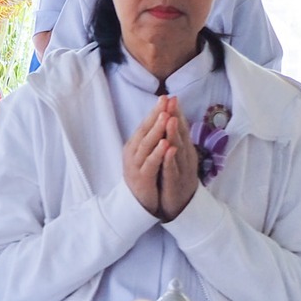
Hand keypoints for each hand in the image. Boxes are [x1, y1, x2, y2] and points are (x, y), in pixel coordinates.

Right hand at [121, 97, 171, 217]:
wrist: (137, 203)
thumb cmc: (145, 176)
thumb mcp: (147, 155)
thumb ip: (152, 138)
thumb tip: (162, 117)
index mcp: (135, 145)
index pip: (145, 124)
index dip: (155, 111)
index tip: (167, 97)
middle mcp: (133, 153)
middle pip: (144, 131)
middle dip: (156, 115)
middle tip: (165, 100)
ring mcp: (136, 165)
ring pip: (147, 145)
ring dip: (157, 130)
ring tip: (166, 117)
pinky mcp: (142, 178)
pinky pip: (151, 164)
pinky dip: (159, 154)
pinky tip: (167, 144)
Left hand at [157, 98, 199, 220]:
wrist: (181, 208)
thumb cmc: (177, 181)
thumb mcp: (177, 160)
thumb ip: (176, 143)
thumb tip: (173, 124)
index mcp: (185, 152)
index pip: (180, 129)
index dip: (177, 113)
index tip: (171, 98)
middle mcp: (186, 158)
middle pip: (181, 135)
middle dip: (176, 117)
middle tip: (172, 100)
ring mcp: (182, 171)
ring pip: (178, 150)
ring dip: (174, 134)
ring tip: (170, 119)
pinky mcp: (176, 183)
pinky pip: (172, 170)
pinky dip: (170, 159)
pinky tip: (168, 149)